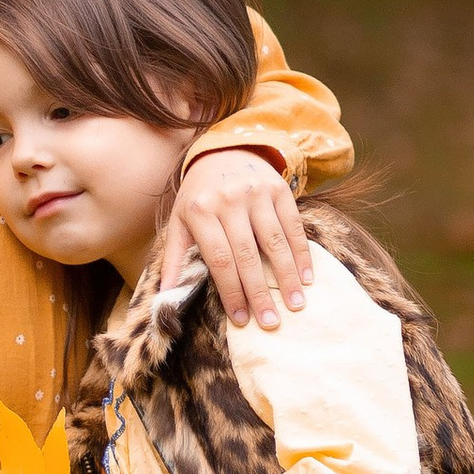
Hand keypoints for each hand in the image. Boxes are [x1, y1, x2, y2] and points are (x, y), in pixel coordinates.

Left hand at [163, 146, 310, 329]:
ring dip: (286, 277)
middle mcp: (228, 200)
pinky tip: (306, 277)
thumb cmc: (200, 195)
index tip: (241, 319)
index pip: (218, 260)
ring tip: (294, 304)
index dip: (231, 292)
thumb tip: (167, 295)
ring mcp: (256, 193)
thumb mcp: (180, 220)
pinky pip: (293, 227)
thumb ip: (174, 256)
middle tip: (270, 323)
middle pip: (247, 256)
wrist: (225, 150)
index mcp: (200, 210)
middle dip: (259, 293)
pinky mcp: (278, 189)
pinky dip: (301, 254)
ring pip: (274, 242)